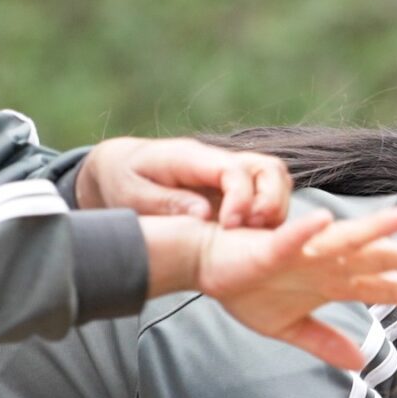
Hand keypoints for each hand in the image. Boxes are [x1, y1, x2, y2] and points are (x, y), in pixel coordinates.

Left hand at [77, 137, 291, 226]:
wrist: (121, 166)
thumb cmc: (124, 179)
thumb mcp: (132, 193)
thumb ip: (167, 202)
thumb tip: (203, 215)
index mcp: (191, 157)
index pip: (233, 169)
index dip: (240, 198)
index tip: (230, 227)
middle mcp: (217, 161)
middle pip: (268, 167)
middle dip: (271, 201)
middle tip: (254, 232)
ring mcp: (229, 174)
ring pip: (274, 180)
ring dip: (275, 209)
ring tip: (257, 238)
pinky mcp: (232, 190)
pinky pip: (265, 197)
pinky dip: (269, 218)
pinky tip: (252, 241)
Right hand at [188, 204, 396, 369]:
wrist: (206, 265)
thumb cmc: (247, 288)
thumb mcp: (289, 327)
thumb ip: (325, 341)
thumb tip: (359, 363)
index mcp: (332, 282)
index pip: (383, 287)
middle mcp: (325, 262)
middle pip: (378, 259)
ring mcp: (301, 251)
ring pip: (345, 239)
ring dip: (375, 228)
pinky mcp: (270, 247)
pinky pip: (290, 238)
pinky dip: (305, 231)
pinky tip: (324, 220)